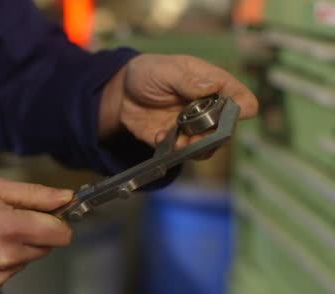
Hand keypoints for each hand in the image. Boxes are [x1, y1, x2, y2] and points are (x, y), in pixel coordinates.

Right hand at [0, 178, 72, 293]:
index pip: (61, 234)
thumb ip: (35, 194)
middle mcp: (8, 256)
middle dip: (35, 233)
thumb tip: (65, 197)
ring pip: (27, 260)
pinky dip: (2, 263)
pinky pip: (9, 274)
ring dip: (17, 248)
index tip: (47, 216)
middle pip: (46, 247)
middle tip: (8, 220)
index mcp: (11, 227)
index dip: (58, 222)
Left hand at [99, 54, 258, 158]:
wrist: (122, 92)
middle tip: (195, 134)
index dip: (242, 108)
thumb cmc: (149, 72)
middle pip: (226, 129)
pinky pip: (182, 153)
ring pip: (208, 146)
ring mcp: (193, 127)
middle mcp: (208, 109)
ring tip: (178, 141)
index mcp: (213, 85)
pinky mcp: (176, 141)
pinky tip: (159, 136)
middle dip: (213, 135)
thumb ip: (186, 80)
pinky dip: (173, 150)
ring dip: (195, 147)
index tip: (231, 115)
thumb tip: (212, 86)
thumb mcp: (165, 70)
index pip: (241, 99)